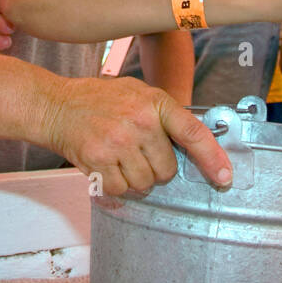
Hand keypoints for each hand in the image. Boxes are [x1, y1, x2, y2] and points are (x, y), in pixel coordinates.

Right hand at [35, 75, 231, 195]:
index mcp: (155, 103)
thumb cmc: (98, 100)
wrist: (55, 105)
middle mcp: (140, 122)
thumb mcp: (138, 92)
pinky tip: (106, 165)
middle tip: (136, 151)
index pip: (193, 133)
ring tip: (119, 157)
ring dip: (135, 178)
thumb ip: (165, 114)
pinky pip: (122, 190)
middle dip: (155, 167)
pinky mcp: (99, 161)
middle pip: (168, 170)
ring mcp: (119, 142)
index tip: (225, 177)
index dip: (213, 158)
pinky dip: (115, 185)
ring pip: (145, 183)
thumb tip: (194, 142)